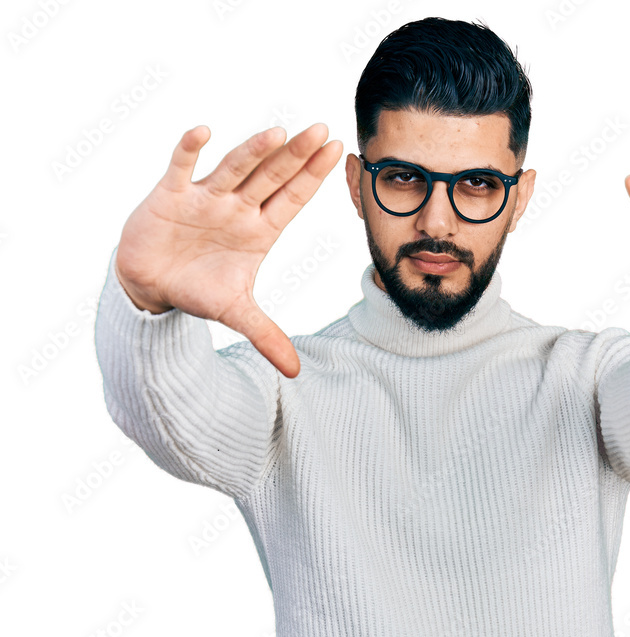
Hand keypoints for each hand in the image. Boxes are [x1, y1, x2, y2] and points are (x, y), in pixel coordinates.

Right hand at [114, 123, 342, 377]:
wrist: (150, 285)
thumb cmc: (197, 289)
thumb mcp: (236, 314)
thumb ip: (266, 336)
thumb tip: (295, 371)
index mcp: (258, 230)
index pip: (292, 199)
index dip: (313, 178)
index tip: (337, 150)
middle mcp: (236, 207)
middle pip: (271, 177)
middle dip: (295, 156)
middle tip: (321, 129)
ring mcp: (205, 198)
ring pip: (234, 168)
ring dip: (254, 151)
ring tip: (280, 132)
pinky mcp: (170, 195)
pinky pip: (181, 168)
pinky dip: (189, 150)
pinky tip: (203, 132)